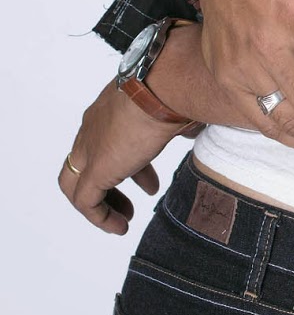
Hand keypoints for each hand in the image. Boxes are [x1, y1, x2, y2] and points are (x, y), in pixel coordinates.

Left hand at [59, 81, 194, 234]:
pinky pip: (86, 202)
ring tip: (124, 218)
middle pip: (85, 163)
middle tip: (130, 201)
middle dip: (108, 186)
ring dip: (102, 204)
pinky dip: (100, 218)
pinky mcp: (95, 170)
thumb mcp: (177, 108)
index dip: (126, 162)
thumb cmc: (175, 89)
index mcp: (110, 109)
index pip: (106, 139)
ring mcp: (90, 149)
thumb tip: (195, 127)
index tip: (146, 179)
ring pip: (77, 183)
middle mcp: (93, 127)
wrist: (163, 87)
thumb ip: (180, 121)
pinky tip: (119, 227)